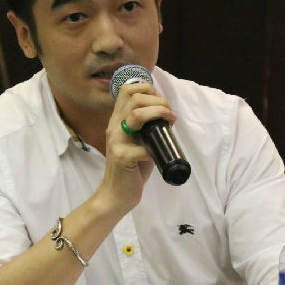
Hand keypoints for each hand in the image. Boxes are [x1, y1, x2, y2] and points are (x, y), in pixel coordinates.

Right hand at [97, 82, 175, 210]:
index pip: (127, 90)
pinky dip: (156, 149)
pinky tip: (160, 154)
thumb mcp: (139, 142)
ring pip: (136, 115)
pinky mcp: (122, 158)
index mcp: (117, 121)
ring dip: (159, 114)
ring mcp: (117, 142)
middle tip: (170, 115)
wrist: (116, 195)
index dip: (147, 89)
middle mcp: (114, 127)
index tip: (161, 102)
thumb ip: (147, 127)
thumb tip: (167, 115)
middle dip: (159, 101)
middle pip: (135, 98)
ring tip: (170, 122)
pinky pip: (143, 148)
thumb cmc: (131, 168)